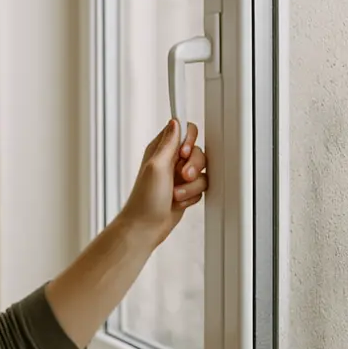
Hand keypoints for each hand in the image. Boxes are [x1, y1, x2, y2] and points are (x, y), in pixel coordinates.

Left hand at [119, 119, 208, 245]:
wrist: (146, 227)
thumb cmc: (145, 199)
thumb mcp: (156, 166)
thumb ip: (168, 143)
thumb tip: (175, 121)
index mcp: (160, 150)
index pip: (183, 131)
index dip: (189, 140)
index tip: (184, 153)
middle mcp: (170, 161)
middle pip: (197, 152)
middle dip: (194, 166)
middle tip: (183, 176)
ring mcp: (179, 176)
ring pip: (201, 172)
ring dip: (191, 186)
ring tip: (176, 194)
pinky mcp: (186, 190)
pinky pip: (201, 187)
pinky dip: (191, 196)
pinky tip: (179, 202)